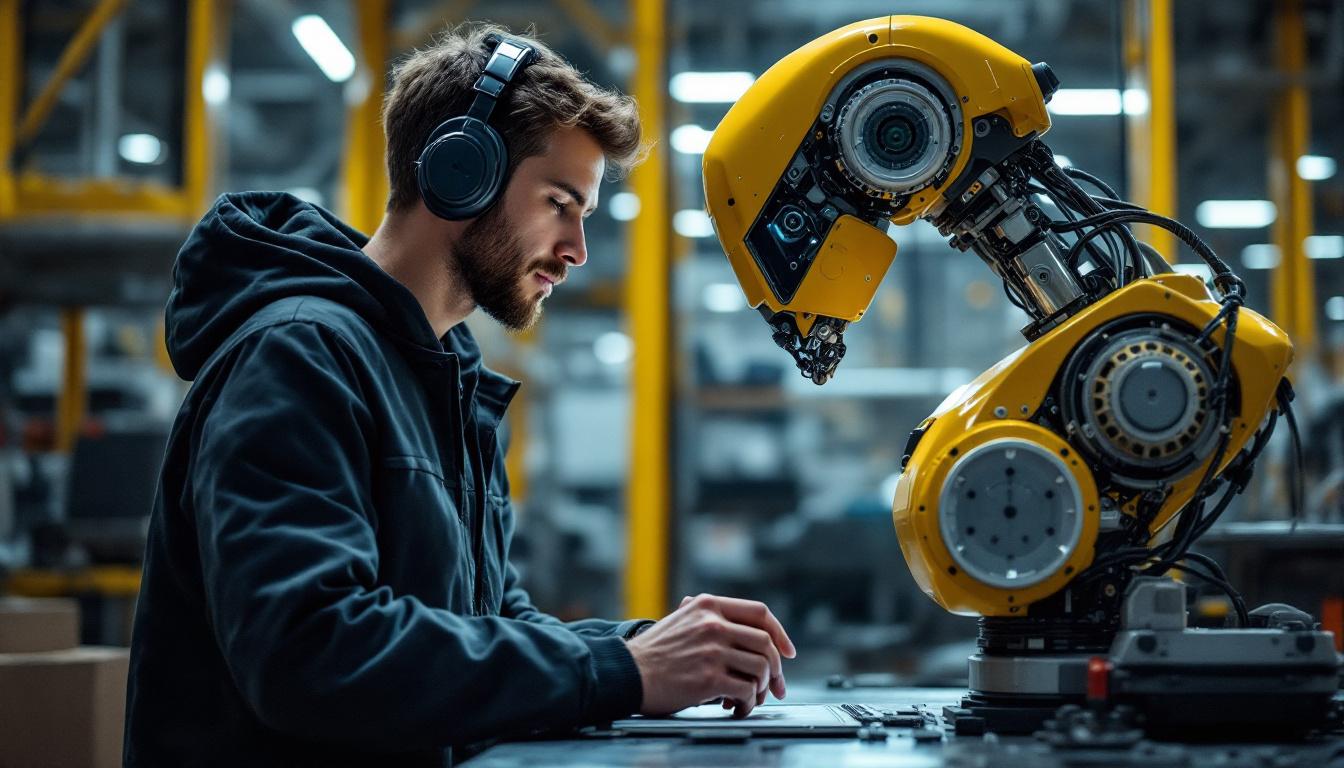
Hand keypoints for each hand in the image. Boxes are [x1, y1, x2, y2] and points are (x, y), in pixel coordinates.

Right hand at [624, 593, 795, 717]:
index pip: (760, 612)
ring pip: (761, 666)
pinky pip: (745, 690)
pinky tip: (737, 707)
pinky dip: (747, 703)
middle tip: (775, 686)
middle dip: (777, 668)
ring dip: (761, 688)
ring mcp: (712, 650)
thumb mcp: (680, 619)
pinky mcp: (708, 678)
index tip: (788, 652)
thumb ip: (707, 618)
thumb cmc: (651, 652)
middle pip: (766, 642)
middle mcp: (712, 623)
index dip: (780, 633)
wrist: (626, 672)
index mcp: (708, 605)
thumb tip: (738, 627)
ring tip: (749, 698)